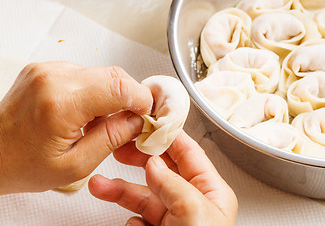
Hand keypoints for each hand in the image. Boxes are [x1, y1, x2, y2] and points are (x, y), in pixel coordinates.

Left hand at [0, 61, 152, 193]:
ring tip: (98, 121)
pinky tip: (84, 111)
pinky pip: (85, 74)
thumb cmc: (23, 164)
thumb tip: (137, 121)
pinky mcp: (46, 69)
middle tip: (129, 120)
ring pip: (101, 73)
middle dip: (130, 97)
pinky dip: (94, 91)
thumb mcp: (76, 164)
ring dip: (111, 95)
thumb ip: (112, 139)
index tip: (146, 115)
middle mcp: (53, 78)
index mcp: (60, 103)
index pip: (119, 87)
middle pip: (114, 74)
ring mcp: (47, 70)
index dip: (141, 100)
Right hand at [88, 131, 237, 225]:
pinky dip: (131, 221)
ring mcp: (175, 220)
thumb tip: (155, 162)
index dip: (168, 135)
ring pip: (144, 196)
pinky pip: (140, 221)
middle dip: (138, 159)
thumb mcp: (195, 214)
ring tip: (99, 184)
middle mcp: (193, 202)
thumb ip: (174, 185)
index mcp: (210, 192)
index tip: (148, 123)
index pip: (188, 153)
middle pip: (162, 171)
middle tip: (119, 147)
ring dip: (121, 189)